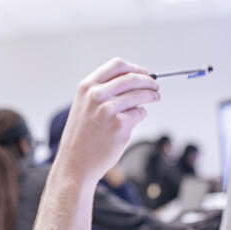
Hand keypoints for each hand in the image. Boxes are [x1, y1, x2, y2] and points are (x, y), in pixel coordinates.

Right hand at [56, 58, 159, 182]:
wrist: (75, 163)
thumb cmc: (81, 137)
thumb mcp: (83, 107)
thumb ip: (102, 91)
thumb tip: (132, 79)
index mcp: (87, 87)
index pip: (116, 66)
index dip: (134, 68)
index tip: (144, 73)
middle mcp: (96, 95)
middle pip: (132, 78)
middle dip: (149, 80)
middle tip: (155, 86)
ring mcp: (108, 109)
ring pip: (140, 94)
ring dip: (151, 95)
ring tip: (155, 98)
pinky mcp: (120, 125)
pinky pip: (139, 113)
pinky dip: (139, 116)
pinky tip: (130, 123)